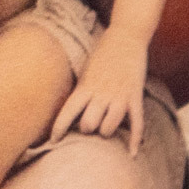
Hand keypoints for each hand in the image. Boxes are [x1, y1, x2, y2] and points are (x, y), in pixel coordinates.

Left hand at [52, 30, 149, 154]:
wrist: (126, 36)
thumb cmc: (103, 53)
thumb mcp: (86, 70)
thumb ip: (82, 90)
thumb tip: (73, 111)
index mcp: (85, 86)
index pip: (68, 112)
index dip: (59, 129)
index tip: (53, 141)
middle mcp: (101, 93)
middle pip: (89, 125)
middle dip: (87, 129)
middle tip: (89, 125)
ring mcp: (119, 96)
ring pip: (109, 128)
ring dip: (106, 131)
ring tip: (106, 127)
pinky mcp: (135, 97)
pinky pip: (136, 124)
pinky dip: (135, 141)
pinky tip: (132, 153)